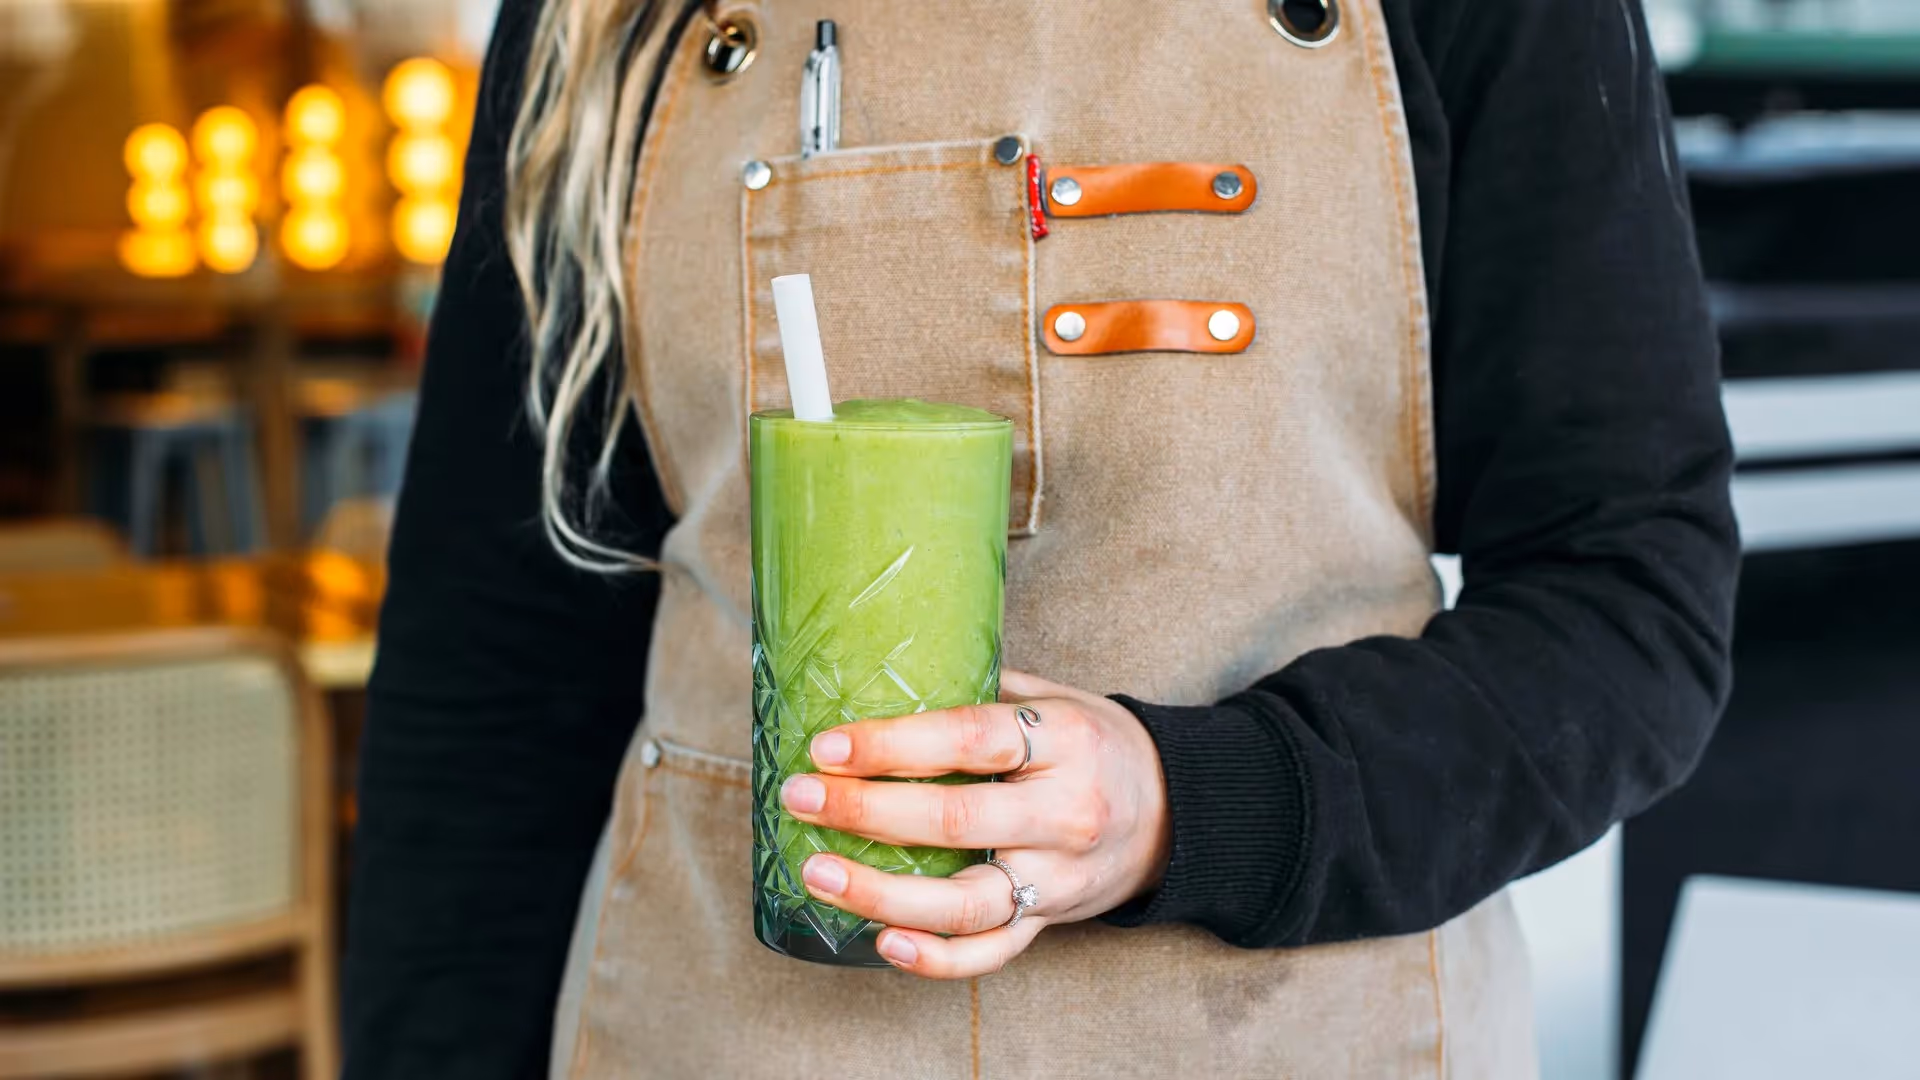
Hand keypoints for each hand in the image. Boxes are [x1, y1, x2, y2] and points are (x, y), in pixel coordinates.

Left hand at [778, 669, 1170, 978]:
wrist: (1175, 811)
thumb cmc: (1093, 743)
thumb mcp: (1055, 698)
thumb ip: (983, 690)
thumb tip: (881, 670)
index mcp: (1065, 740)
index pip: (971, 739)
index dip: (895, 744)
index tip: (829, 747)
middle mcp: (1066, 812)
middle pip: (957, 821)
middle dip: (866, 810)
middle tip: (800, 797)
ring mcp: (1059, 877)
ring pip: (966, 902)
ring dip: (881, 893)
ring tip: (817, 872)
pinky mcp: (1052, 921)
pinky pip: (991, 953)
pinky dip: (935, 959)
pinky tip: (881, 944)